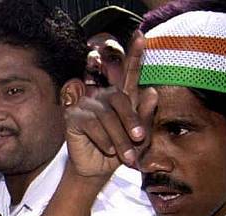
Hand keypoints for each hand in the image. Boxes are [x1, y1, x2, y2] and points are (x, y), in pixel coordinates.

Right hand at [65, 32, 157, 177]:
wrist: (97, 170)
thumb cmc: (120, 152)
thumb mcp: (139, 139)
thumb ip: (146, 117)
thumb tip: (152, 92)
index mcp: (121, 98)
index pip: (129, 75)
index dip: (135, 56)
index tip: (141, 36)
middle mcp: (103, 97)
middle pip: (119, 99)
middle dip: (131, 120)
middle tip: (139, 139)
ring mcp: (87, 106)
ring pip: (107, 116)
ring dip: (119, 138)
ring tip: (126, 157)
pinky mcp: (73, 117)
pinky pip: (91, 124)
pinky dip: (103, 139)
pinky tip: (108, 149)